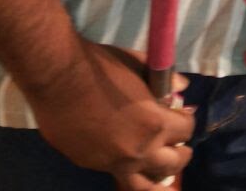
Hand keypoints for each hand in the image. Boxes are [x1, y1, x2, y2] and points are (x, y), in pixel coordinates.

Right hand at [24, 39, 194, 189]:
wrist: (58, 80)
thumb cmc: (101, 67)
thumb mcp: (139, 65)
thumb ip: (163, 79)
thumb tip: (181, 87)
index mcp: (155, 123)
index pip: (186, 130)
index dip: (187, 121)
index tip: (183, 115)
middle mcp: (139, 150)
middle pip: (173, 163)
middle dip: (181, 152)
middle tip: (180, 145)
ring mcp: (115, 163)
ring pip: (146, 186)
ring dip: (160, 178)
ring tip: (163, 172)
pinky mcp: (94, 166)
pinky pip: (119, 176)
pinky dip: (130, 172)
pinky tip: (130, 163)